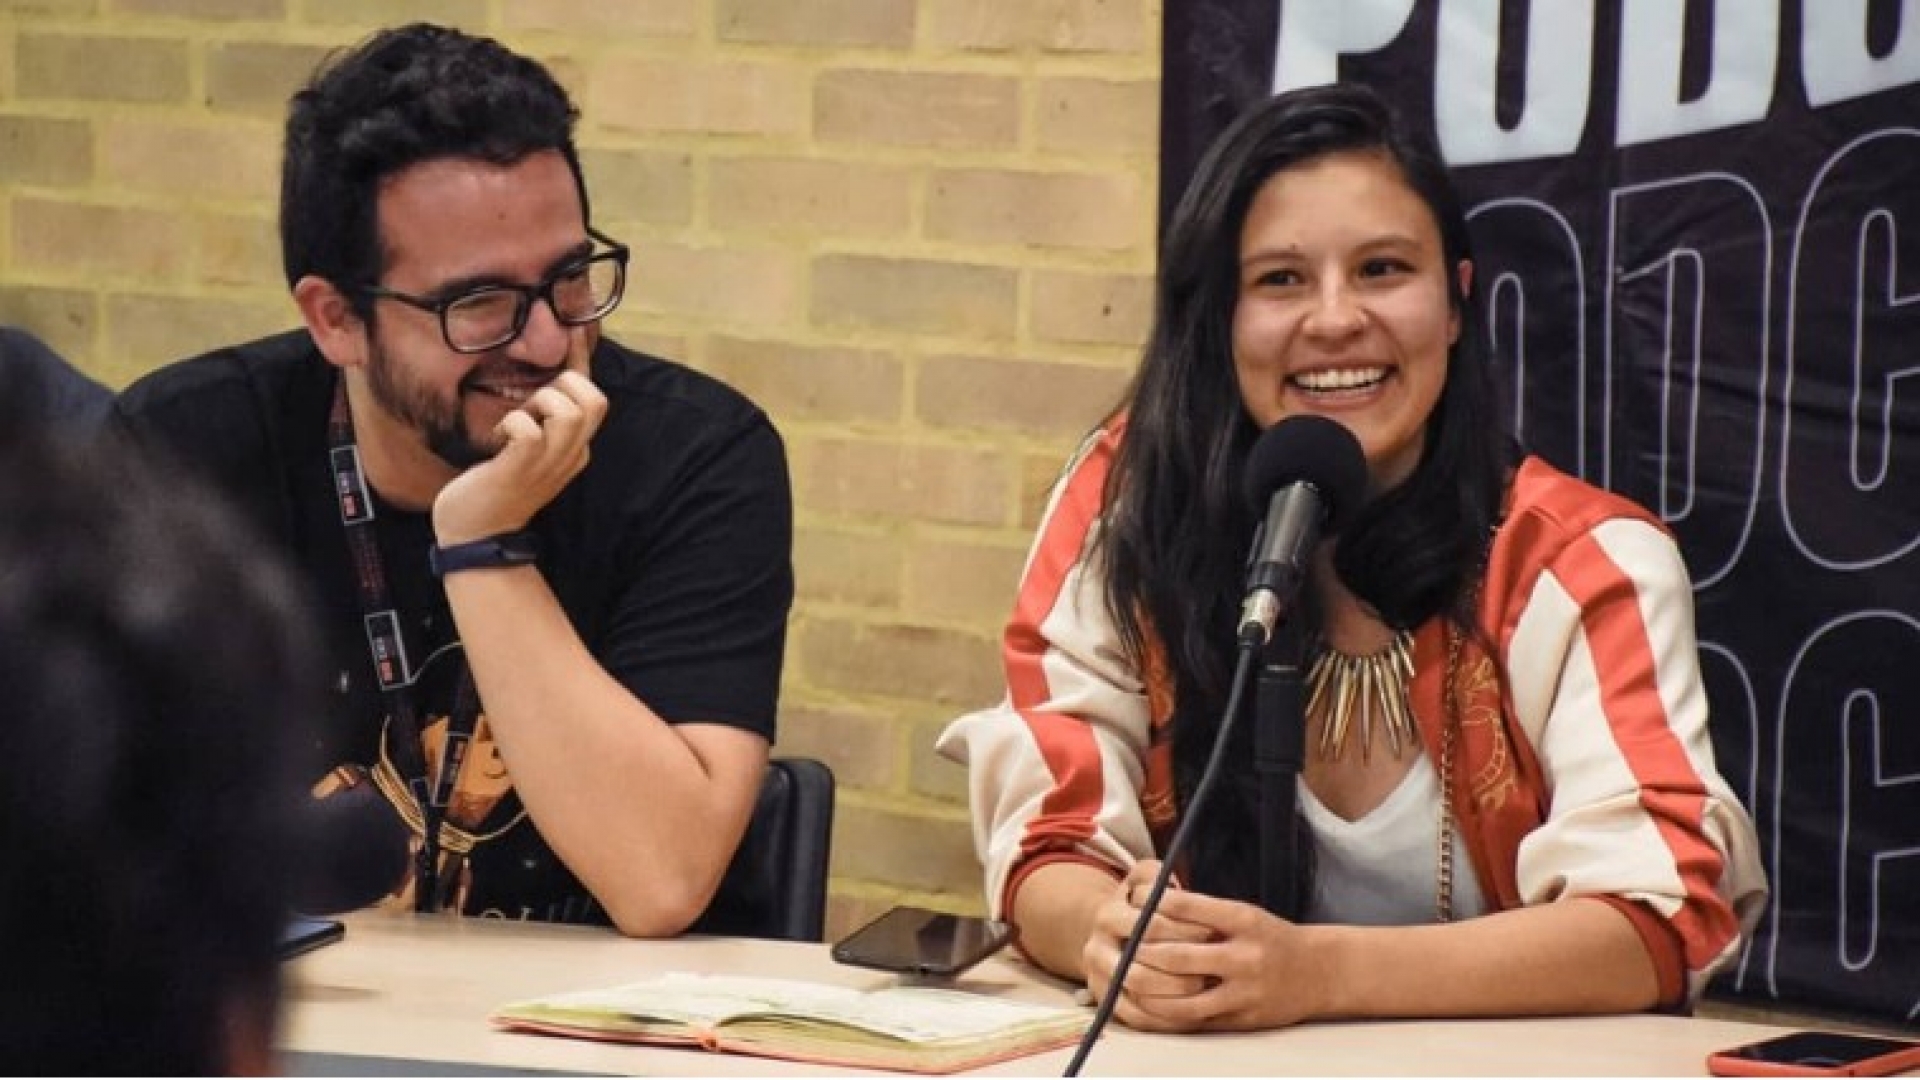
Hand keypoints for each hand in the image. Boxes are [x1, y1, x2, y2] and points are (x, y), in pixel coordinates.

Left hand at [432, 369, 606, 543]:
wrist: (476, 535)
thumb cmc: (496, 485)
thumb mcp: (529, 449)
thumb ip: (541, 419)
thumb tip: (544, 377)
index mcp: (576, 449)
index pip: (594, 396)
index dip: (582, 360)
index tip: (572, 333)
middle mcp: (570, 455)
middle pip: (595, 399)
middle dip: (562, 386)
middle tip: (530, 405)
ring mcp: (548, 464)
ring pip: (568, 411)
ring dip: (539, 403)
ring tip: (517, 421)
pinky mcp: (520, 468)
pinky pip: (528, 430)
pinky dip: (512, 423)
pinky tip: (498, 438)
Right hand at [1080, 860, 1216, 1031]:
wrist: (1112, 936)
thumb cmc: (1141, 907)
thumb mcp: (1144, 880)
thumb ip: (1157, 875)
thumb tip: (1173, 884)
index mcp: (1108, 915)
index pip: (1151, 923)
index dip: (1186, 929)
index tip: (1215, 931)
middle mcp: (1096, 949)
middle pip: (1144, 960)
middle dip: (1184, 966)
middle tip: (1214, 965)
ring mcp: (1100, 980)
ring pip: (1141, 992)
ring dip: (1177, 990)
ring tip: (1206, 984)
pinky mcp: (1109, 1005)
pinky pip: (1139, 1018)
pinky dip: (1167, 1016)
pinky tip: (1194, 1007)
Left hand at [1109, 884, 1333, 1031]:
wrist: (1319, 971)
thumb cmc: (1270, 937)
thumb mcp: (1243, 914)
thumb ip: (1202, 912)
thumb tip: (1148, 906)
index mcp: (1243, 921)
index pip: (1188, 908)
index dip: (1154, 906)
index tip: (1131, 902)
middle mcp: (1245, 956)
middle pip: (1179, 956)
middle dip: (1142, 953)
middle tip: (1119, 947)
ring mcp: (1244, 992)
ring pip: (1183, 997)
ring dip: (1148, 990)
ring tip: (1125, 980)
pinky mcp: (1242, 1019)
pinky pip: (1196, 1021)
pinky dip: (1167, 1015)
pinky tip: (1147, 1006)